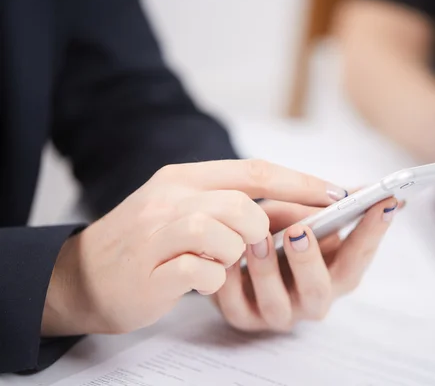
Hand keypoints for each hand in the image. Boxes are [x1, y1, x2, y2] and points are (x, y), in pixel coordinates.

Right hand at [42, 159, 347, 335]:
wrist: (80, 276)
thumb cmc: (144, 244)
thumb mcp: (180, 209)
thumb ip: (225, 204)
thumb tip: (284, 213)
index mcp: (183, 177)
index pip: (255, 170)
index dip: (300, 182)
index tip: (336, 194)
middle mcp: (171, 197)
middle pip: (243, 202)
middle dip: (264, 229)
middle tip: (262, 246)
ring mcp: (158, 233)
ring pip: (223, 232)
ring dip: (235, 253)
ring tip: (222, 263)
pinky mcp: (152, 271)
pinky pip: (203, 272)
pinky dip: (213, 280)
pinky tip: (201, 281)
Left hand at [213, 197, 401, 331]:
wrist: (237, 251)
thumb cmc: (278, 230)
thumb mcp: (301, 213)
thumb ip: (325, 204)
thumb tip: (358, 191)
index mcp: (334, 273)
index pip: (359, 257)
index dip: (373, 232)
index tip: (383, 202)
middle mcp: (311, 299)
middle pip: (319, 290)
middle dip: (309, 261)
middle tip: (300, 230)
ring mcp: (277, 313)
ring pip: (276, 303)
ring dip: (267, 270)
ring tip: (257, 240)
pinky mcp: (242, 318)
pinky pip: (235, 305)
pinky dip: (230, 281)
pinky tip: (226, 256)